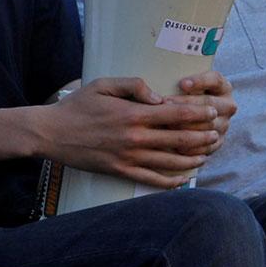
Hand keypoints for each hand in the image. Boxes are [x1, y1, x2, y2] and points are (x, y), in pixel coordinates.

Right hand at [40, 77, 221, 187]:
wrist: (49, 133)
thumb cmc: (75, 106)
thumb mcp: (102, 85)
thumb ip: (134, 85)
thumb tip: (159, 96)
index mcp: (134, 114)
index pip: (178, 113)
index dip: (200, 113)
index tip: (212, 112)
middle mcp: (135, 137)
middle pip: (180, 139)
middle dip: (203, 137)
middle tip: (216, 135)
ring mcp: (128, 157)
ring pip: (170, 161)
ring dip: (192, 159)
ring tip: (205, 155)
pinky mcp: (119, 171)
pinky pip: (151, 179)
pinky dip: (170, 181)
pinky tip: (182, 179)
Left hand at [170, 68, 237, 144]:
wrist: (180, 122)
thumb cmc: (172, 97)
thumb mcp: (174, 84)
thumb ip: (170, 77)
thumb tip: (151, 84)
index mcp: (221, 87)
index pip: (215, 80)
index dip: (200, 81)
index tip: (181, 83)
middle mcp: (227, 105)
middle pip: (209, 103)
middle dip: (187, 104)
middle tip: (165, 103)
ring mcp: (223, 124)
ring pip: (208, 125)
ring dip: (186, 124)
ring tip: (164, 123)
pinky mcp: (217, 142)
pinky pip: (206, 145)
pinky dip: (190, 145)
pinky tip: (173, 144)